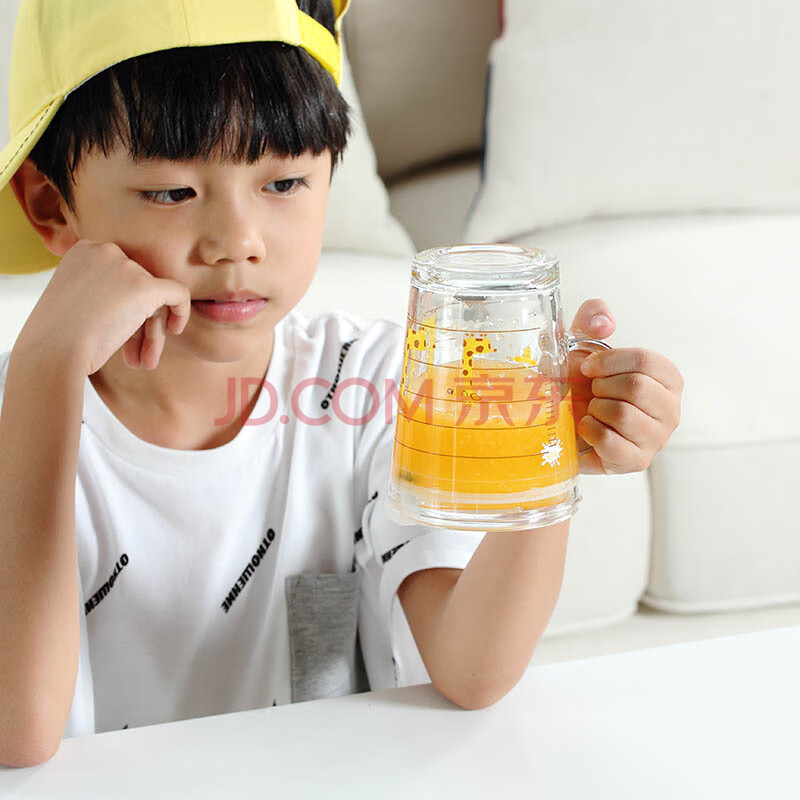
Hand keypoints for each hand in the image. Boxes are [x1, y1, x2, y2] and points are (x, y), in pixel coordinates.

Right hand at [16, 239, 191, 375]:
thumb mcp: (75, 304)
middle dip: (140, 324)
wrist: (52, 351)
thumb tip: (132, 301)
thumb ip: (103, 293)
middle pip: (139, 287)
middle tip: (135, 356)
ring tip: (143, 362)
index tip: (117, 334)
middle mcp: (104, 250)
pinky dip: (182, 311)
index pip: (120, 278)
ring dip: (151, 332)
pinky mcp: (144, 286)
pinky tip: (175, 330)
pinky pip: (178, 293)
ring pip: (155, 297)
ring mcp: (125, 266)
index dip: (124, 309)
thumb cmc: (57, 338)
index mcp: (84, 251)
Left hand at [567, 299, 683, 474]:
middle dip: (601, 387)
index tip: (587, 367)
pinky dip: (589, 431)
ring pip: (623, 414)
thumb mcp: (584, 343)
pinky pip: (610, 442)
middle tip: (591, 392)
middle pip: (636, 388)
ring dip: (594, 409)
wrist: (566, 422)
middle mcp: (671, 409)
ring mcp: (656, 438)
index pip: (646, 362)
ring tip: (591, 410)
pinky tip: (587, 428)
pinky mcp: (636, 462)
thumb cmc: (582, 384)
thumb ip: (593, 317)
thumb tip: (604, 321)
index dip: (609, 362)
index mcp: (668, 378)